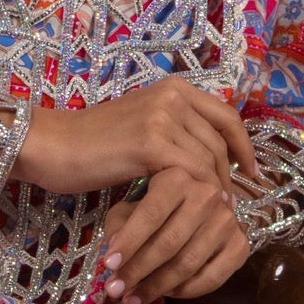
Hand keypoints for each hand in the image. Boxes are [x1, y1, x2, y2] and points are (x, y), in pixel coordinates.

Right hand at [12, 75, 256, 196]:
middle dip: (230, 175)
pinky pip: (190, 174)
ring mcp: (162, 117)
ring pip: (208, 160)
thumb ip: (174, 132)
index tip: (252, 173)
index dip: (244, 146)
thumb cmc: (89, 144)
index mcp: (173, 88)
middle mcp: (172, 95)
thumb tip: (209, 160)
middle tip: (231, 204)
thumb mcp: (140, 126)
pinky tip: (193, 214)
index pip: (226, 116)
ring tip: (213, 215)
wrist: (51, 146)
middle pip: (220, 141)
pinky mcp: (150, 143)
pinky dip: (196, 196)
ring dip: (214, 191)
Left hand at [99, 168, 250, 303]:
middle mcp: (207, 194)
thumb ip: (119, 227)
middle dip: (138, 270)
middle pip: (169, 242)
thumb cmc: (151, 210)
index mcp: (177, 178)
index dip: (129, 241)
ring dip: (157, 287)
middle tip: (115, 290)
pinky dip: (187, 291)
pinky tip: (167, 294)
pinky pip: (213, 278)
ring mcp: (227, 220)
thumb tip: (115, 253)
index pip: (151, 213)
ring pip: (188, 263)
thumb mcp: (128, 211)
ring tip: (133, 299)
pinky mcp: (241, 245)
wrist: (193, 211)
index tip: (108, 265)